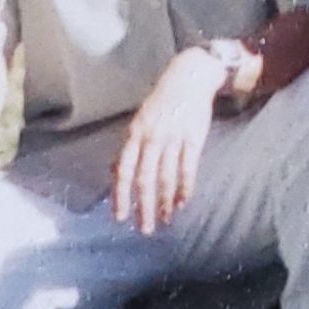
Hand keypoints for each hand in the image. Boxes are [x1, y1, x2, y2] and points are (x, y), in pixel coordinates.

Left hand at [112, 49, 224, 233]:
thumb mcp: (139, 120)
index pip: (123, 171)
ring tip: (164, 220)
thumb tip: (115, 171)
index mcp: (134, 134)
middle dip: (144, 207)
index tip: (120, 217)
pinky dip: (185, 188)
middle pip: (145, 179)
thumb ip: (130, 147)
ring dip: (164, 202)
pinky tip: (181, 202)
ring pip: (166, 177)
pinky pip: (188, 169)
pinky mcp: (193, 138)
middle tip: (144, 229)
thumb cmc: (161, 102)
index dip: (121, 195)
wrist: (189, 78)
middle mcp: (152, 138)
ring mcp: (173, 138)